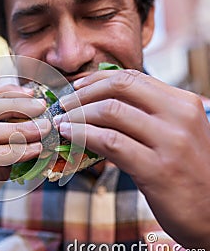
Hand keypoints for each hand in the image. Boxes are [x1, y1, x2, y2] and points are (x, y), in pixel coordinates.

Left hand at [56, 69, 209, 250]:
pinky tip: (69, 135)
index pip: (133, 77)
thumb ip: (146, 116)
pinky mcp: (157, 169)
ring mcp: (170, 142)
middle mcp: (180, 116)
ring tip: (62, 122)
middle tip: (64, 104)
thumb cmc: (186, 173)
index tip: (77, 86)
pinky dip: (83, 135)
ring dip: (78, 115)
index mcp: (183, 103)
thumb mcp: (174, 135)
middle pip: (120, 87)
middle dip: (84, 93)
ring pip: (111, 112)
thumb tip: (99, 104)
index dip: (98, 79)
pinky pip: (110, 142)